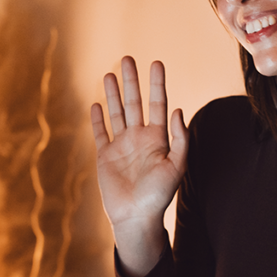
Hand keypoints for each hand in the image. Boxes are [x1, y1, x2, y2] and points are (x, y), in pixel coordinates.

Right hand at [91, 57, 188, 276]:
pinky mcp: (105, 156)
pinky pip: (101, 133)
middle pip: (134, 103)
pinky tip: (97, 104)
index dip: (157, 84)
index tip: (156, 63)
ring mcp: (121, 146)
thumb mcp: (177, 166)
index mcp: (158, 138)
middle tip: (128, 59)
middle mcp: (139, 138)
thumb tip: (178, 110)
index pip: (158, 104)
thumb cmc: (159, 195)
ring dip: (114, 94)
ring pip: (117, 113)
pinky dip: (98, 119)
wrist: (136, 217)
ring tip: (110, 74)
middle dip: (132, 81)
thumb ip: (180, 139)